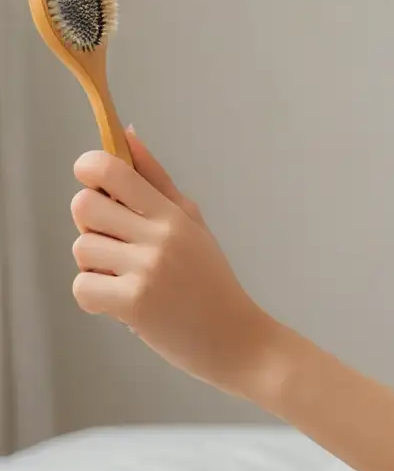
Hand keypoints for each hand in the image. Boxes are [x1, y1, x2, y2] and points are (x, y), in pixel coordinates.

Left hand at [70, 127, 280, 395]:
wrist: (235, 336)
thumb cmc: (209, 278)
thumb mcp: (190, 221)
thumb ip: (155, 179)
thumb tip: (126, 133)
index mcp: (173, 212)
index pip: (114, 170)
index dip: (90, 167)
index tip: (91, 177)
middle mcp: (160, 235)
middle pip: (84, 206)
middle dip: (88, 221)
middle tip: (112, 237)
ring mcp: (146, 269)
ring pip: (81, 249)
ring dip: (94, 264)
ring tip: (125, 276)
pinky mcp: (133, 303)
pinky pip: (83, 287)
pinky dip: (94, 296)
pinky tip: (120, 301)